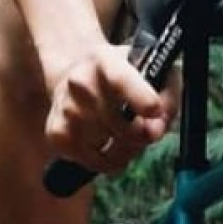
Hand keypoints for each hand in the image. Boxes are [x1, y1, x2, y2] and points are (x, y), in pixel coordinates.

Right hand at [44, 43, 177, 174]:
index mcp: (105, 60)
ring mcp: (65, 109)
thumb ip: (167, 96)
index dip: (141, 98)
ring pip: (110, 148)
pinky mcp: (55, 134)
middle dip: (143, 135)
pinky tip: (106, 145)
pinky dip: (106, 161)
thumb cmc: (124, 76)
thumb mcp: (153, 70)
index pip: (121, 80)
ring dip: (125, 149)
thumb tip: (157, 129)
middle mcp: (79, 83)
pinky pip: (93, 163)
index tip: (156, 111)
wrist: (78, 73)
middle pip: (123, 127)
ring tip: (124, 133)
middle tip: (144, 127)